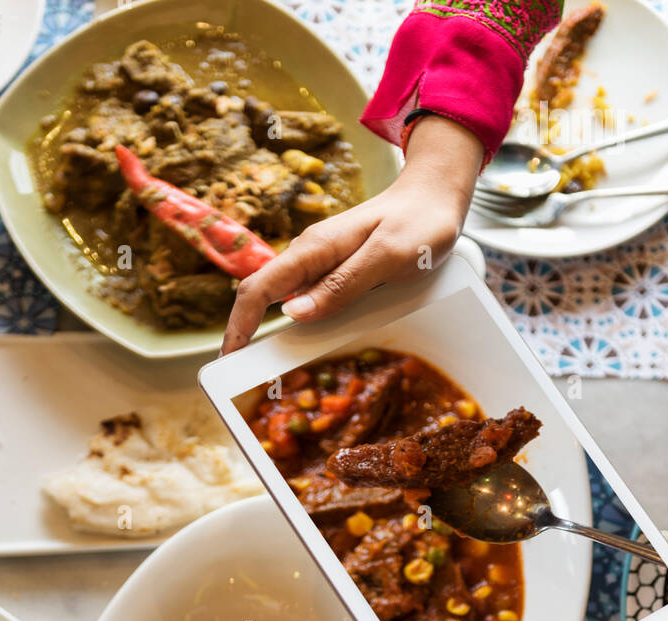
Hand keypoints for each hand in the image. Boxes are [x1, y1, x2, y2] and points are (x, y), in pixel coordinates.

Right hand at [221, 115, 483, 353]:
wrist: (436, 196)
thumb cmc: (419, 224)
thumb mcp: (387, 257)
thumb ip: (342, 284)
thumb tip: (293, 313)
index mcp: (315, 249)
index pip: (259, 288)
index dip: (239, 325)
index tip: (230, 358)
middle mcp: (310, 256)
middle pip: (263, 297)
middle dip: (247, 334)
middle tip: (247, 377)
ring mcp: (321, 263)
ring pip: (284, 301)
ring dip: (271, 333)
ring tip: (271, 371)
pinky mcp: (335, 271)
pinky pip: (308, 301)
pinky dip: (299, 326)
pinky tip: (306, 346)